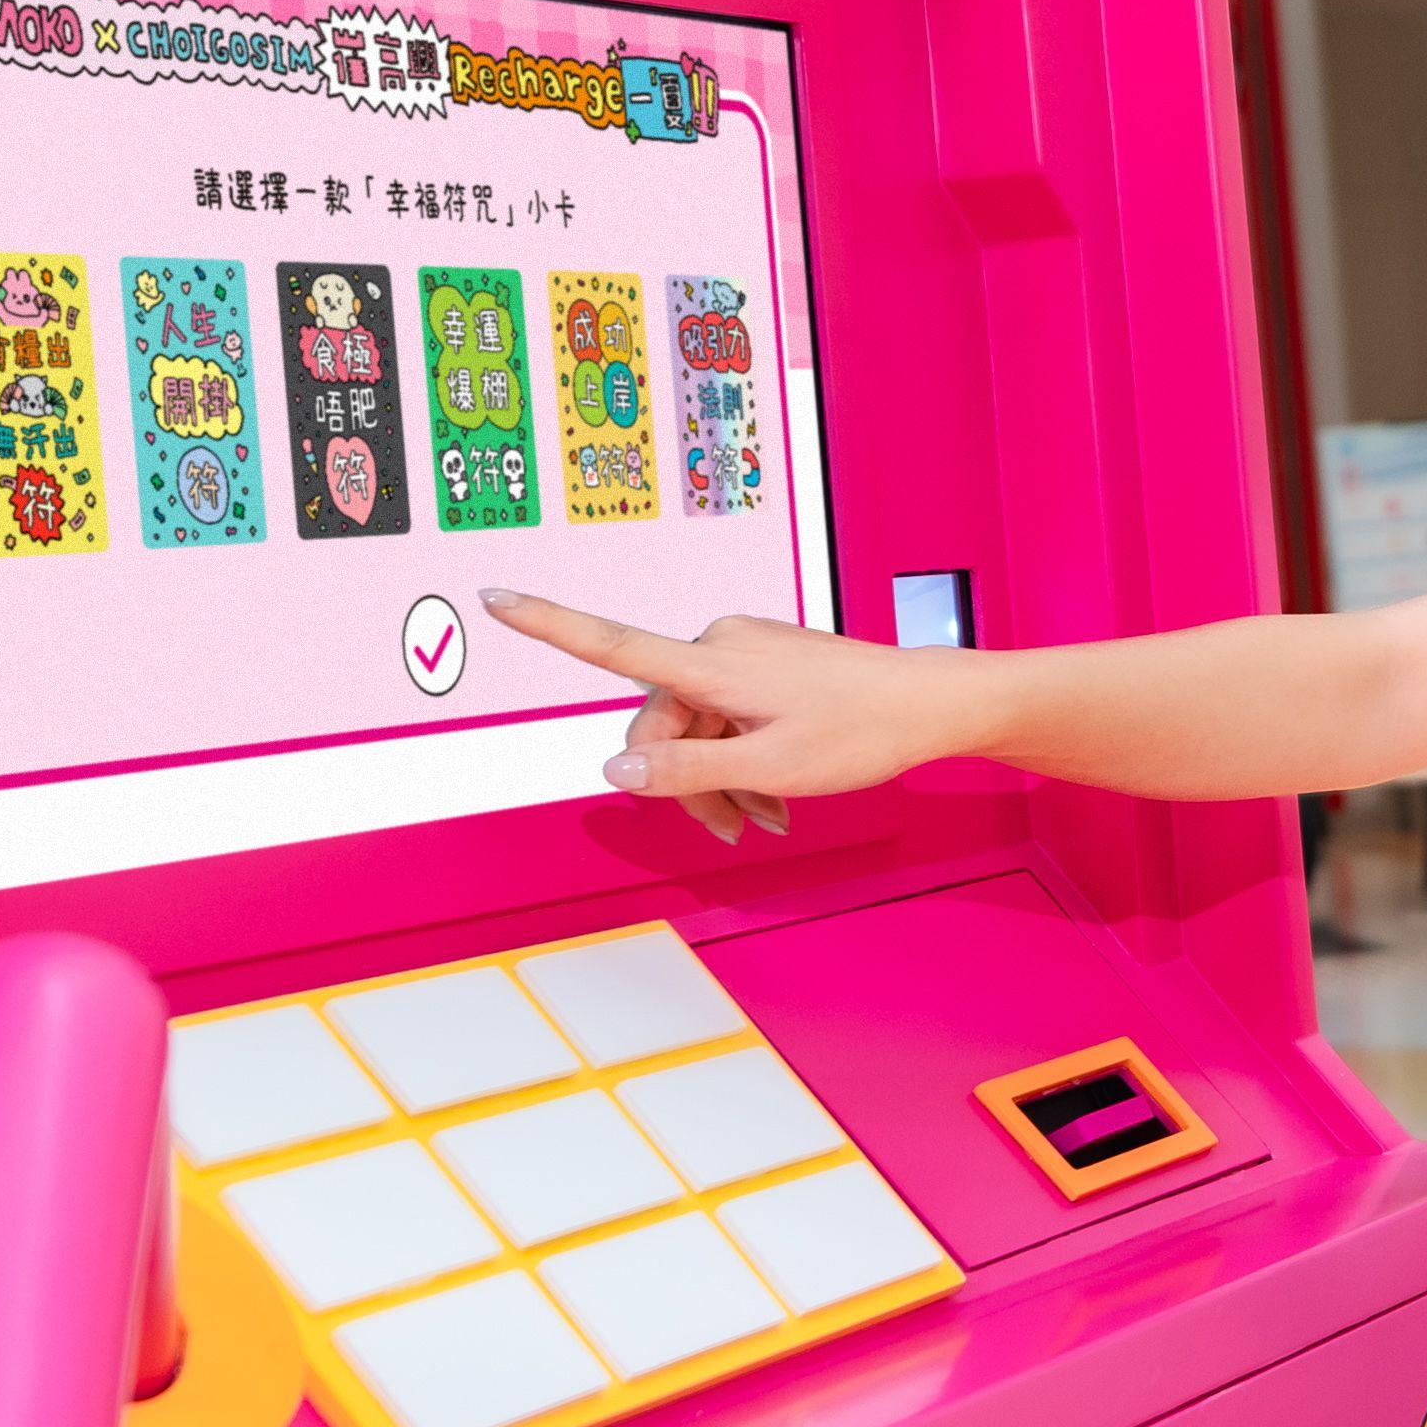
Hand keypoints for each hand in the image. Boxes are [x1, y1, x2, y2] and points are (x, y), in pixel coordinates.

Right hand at [480, 589, 959, 840]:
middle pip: (660, 722)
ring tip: (765, 822)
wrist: (930, 704)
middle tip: (734, 830)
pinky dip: (740, 758)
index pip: (611, 642)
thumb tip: (616, 771)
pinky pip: (725, 715)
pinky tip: (774, 797)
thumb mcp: (770, 768)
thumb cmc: (862, 729)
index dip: (547, 623)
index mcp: (712, 663)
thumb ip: (687, 770)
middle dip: (685, 780)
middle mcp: (719, 646)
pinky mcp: (764, 664)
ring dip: (717, 779)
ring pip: (695, 727)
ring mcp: (743, 652)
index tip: (496, 595)